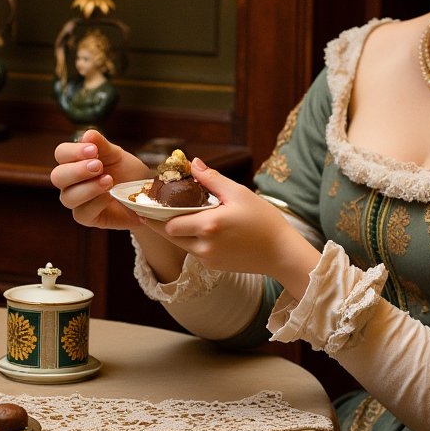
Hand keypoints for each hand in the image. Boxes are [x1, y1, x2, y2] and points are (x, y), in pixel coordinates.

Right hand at [50, 129, 150, 231]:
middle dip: (77, 170)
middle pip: (57, 176)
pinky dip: (96, 203)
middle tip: (98, 166)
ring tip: (109, 180)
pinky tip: (109, 196)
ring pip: (67, 197)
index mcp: (74, 162)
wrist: (146, 195)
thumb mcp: (117, 156)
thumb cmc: (127, 172)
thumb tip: (88, 134)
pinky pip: (82, 213)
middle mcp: (70, 182)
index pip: (61, 154)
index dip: (73, 151)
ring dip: (88, 188)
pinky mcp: (87, 218)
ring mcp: (77, 201)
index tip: (94, 150)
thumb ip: (103, 146)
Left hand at [146, 160, 318, 297]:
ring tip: (181, 214)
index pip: (168, 223)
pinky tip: (203, 227)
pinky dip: (193, 239)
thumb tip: (193, 163)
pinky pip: (194, 251)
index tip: (148, 204)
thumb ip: (212, 179)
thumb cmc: (264, 220)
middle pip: (169, 236)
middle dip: (163, 222)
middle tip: (159, 207)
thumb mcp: (239, 193)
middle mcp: (204, 246)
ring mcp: (208, 259)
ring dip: (178, 231)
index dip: (157, 214)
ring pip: (180, 244)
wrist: (281, 252)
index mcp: (208, 225)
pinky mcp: (213, 267)